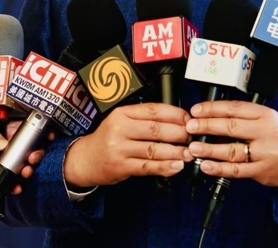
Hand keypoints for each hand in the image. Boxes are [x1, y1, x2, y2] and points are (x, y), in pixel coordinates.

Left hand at [0, 118, 53, 194]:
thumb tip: (3, 144)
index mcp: (9, 131)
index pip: (29, 132)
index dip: (41, 134)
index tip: (49, 136)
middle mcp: (12, 147)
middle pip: (31, 151)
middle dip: (37, 155)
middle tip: (33, 158)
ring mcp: (6, 161)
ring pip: (24, 166)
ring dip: (29, 170)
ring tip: (26, 172)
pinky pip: (10, 181)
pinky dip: (15, 185)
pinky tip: (16, 187)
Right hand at [63, 103, 191, 187]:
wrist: (85, 159)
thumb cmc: (108, 138)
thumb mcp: (122, 120)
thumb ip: (145, 119)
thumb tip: (177, 119)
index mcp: (122, 113)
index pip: (153, 110)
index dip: (175, 114)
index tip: (189, 119)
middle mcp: (120, 128)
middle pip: (156, 129)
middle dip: (179, 133)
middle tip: (192, 137)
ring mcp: (119, 148)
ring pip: (154, 149)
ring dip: (175, 152)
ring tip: (188, 153)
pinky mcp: (121, 166)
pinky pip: (147, 167)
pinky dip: (164, 167)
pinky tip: (176, 166)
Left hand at [183, 101, 277, 189]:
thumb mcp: (267, 119)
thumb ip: (244, 116)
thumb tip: (211, 113)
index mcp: (266, 115)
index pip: (235, 108)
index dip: (212, 108)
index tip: (196, 110)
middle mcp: (266, 132)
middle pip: (231, 127)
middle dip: (207, 126)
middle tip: (190, 126)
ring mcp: (265, 153)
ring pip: (232, 150)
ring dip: (209, 149)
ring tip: (193, 147)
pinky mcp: (262, 171)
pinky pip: (236, 170)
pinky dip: (219, 168)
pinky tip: (206, 166)